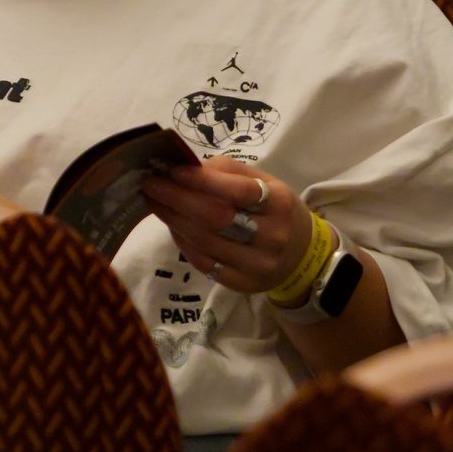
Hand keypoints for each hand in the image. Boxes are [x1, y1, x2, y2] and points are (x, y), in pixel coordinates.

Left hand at [139, 157, 313, 297]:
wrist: (301, 254)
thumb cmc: (274, 210)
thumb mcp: (264, 182)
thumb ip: (227, 171)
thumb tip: (185, 167)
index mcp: (279, 202)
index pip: (237, 190)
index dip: (201, 180)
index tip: (171, 170)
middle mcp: (272, 235)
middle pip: (216, 218)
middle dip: (177, 199)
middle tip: (151, 185)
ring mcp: (259, 265)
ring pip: (205, 242)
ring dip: (174, 220)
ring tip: (155, 203)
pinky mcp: (244, 284)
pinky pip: (204, 264)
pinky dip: (183, 243)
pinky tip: (172, 227)